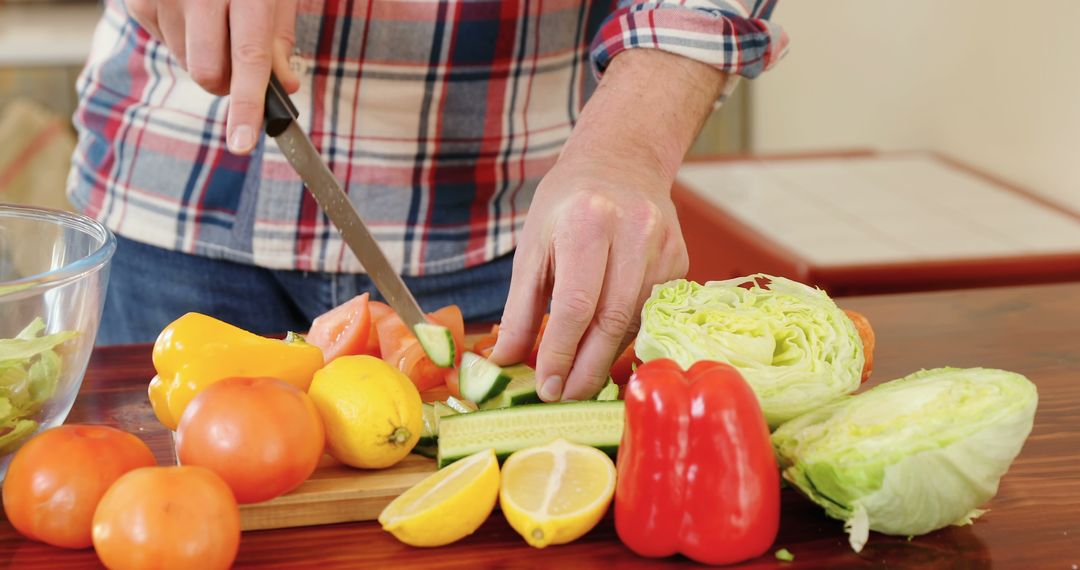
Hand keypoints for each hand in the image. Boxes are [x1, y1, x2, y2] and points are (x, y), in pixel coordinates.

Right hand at [125, 0, 299, 153]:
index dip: (247, 105)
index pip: (247, 58)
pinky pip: (165, 43)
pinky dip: (183, 38)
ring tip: (214, 20)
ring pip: (187, 63)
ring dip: (206, 56)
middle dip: (228, 83)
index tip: (243, 142)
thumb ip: (279, 37)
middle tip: (240, 62)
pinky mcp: (138, 0)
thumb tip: (283, 86)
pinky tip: (192, 11)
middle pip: (208, 72)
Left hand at [490, 49, 727, 400]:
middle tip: (565, 397)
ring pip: (635, 320)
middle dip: (587, 368)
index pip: (577, 304)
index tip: (547, 388)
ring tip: (580, 379)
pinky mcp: (681, 261)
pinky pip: (651, 312)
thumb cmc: (567, 205)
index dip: (561, 352)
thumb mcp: (532, 246)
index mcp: (587, 222)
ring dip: (607, 357)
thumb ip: (520, 307)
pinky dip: (626, 336)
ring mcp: (664, 247)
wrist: (621, 162)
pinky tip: (606, 348)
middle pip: (612, 320)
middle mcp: (633, 232)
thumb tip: (503, 362)